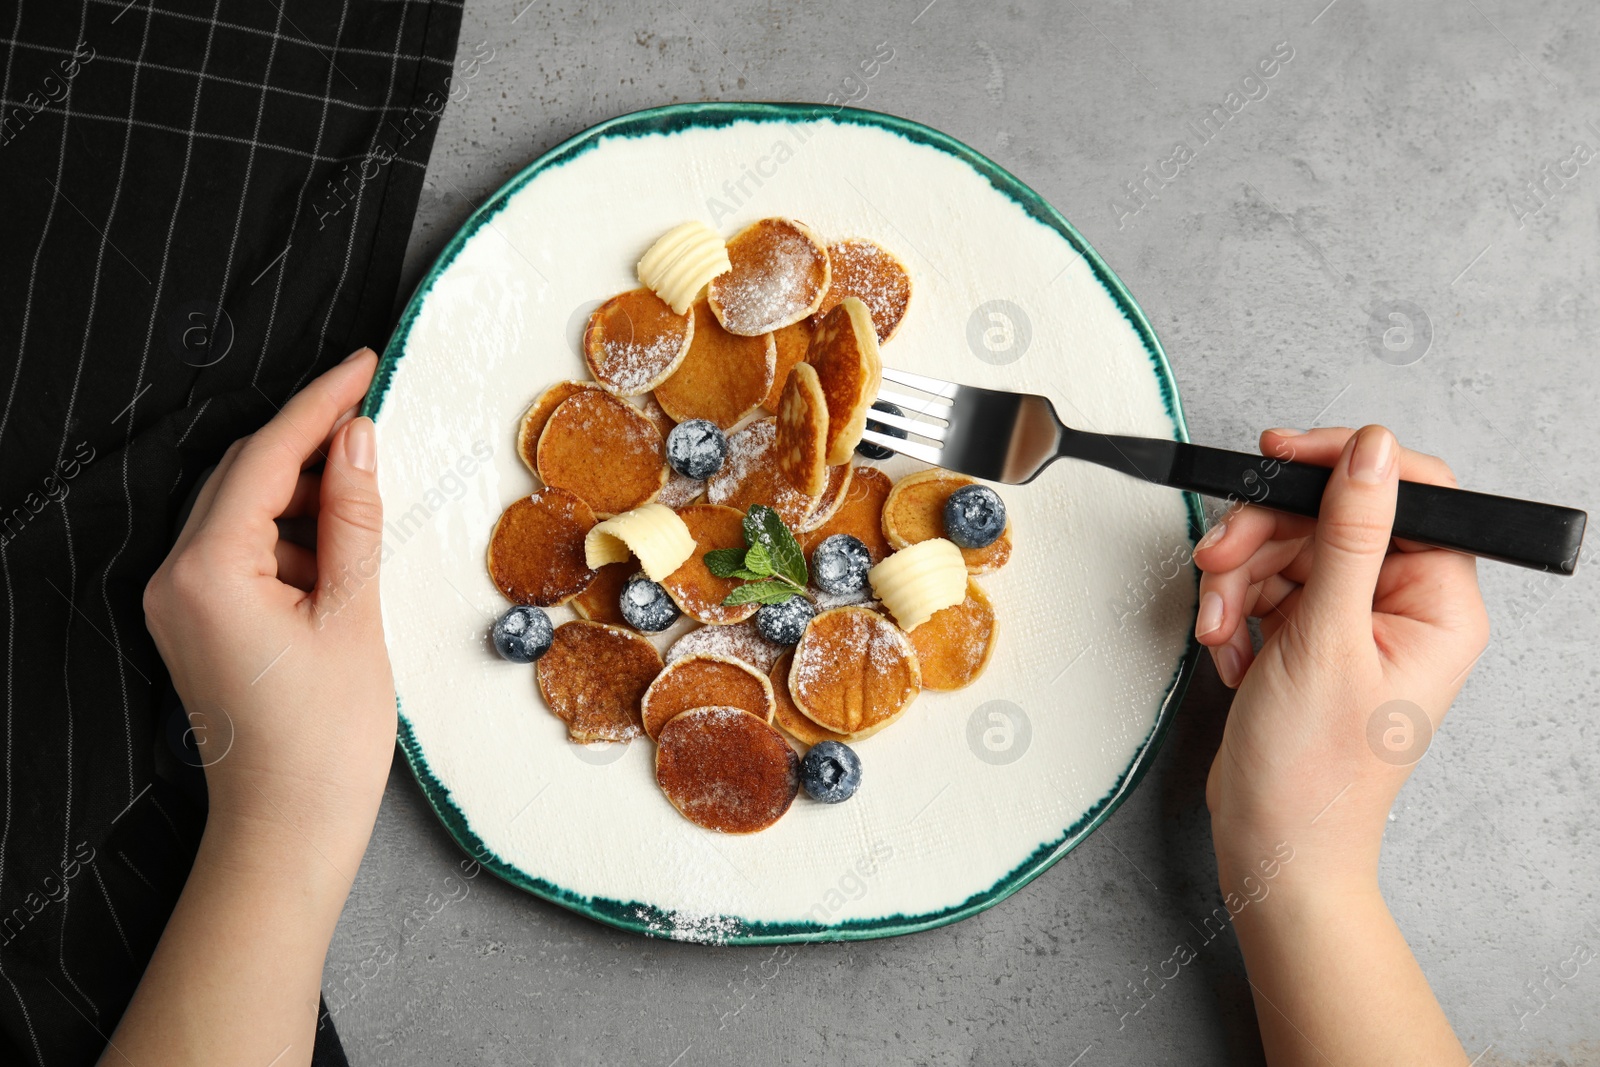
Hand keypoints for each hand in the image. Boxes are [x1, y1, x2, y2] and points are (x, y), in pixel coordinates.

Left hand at [116, 350, 393, 1064]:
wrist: (286, 826)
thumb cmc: (324, 738)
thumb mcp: (354, 616)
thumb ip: (353, 518)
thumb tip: (357, 438)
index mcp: (208, 571)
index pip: (265, 457)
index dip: (319, 404)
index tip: (362, 364)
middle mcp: (175, 578)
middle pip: (243, 476)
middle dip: (311, 446)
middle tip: (376, 421)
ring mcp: (178, 601)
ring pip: (242, 511)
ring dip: (304, 496)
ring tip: (368, 506)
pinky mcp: (195, 622)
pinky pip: (240, 551)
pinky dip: (290, 539)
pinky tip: (338, 555)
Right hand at [1192, 425, 1489, 887]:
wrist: (1272, 846)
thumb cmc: (1313, 772)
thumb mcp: (1326, 638)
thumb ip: (1350, 535)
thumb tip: (1373, 450)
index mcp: (1438, 604)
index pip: (1408, 491)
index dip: (1342, 463)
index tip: (1279, 456)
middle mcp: (1404, 606)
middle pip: (1330, 515)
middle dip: (1263, 536)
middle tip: (1218, 560)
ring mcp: (1354, 621)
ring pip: (1288, 547)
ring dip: (1238, 578)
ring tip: (1219, 628)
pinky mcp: (1311, 636)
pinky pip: (1266, 584)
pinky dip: (1234, 609)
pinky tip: (1229, 650)